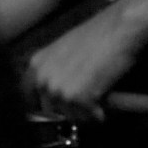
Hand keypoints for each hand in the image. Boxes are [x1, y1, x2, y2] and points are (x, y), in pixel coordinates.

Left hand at [24, 1, 146, 120]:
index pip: (28, 96)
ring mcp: (57, 88)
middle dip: (68, 111)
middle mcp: (42, 77)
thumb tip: (55, 95)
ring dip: (84, 114)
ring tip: (97, 101)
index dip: (44, 105)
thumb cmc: (98, 36)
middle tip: (85, 106)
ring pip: (69, 116)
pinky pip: (87, 118)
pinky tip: (104, 104)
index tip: (57, 110)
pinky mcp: (75, 97)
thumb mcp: (65, 50)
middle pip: (49, 111)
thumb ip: (55, 70)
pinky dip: (98, 115)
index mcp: (37, 63)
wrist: (119, 29)